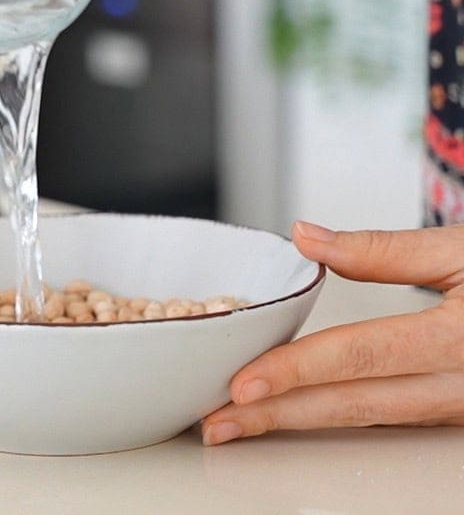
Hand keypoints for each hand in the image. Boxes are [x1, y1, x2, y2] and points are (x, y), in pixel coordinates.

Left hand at [201, 220, 463, 444]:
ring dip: (305, 421)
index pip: (362, 357)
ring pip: (372, 418)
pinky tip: (305, 411)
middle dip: (282, 415)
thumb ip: (383, 250)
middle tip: (219, 421)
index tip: (242, 381)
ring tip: (246, 420)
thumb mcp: (463, 248)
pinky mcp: (460, 409)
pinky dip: (342, 415)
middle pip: (357, 404)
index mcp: (463, 339)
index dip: (298, 370)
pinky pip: (395, 417)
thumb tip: (306, 237)